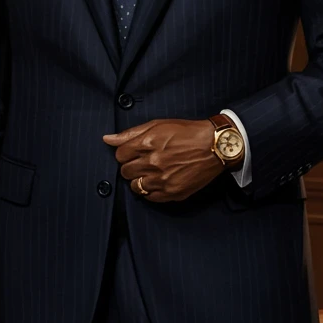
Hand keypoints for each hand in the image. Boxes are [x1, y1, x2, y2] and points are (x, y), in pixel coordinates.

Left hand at [102, 118, 225, 202]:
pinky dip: (151, 191)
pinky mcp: (173, 192)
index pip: (119, 155)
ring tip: (151, 172)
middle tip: (144, 161)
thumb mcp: (158, 125)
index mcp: (147, 143)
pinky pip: (150, 198)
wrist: (215, 146)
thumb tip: (107, 139)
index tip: (134, 152)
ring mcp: (162, 179)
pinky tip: (159, 181)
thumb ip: (130, 133)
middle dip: (131, 166)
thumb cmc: (188, 132)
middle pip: (126, 171)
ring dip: (140, 180)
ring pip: (135, 186)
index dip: (126, 153)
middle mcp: (153, 162)